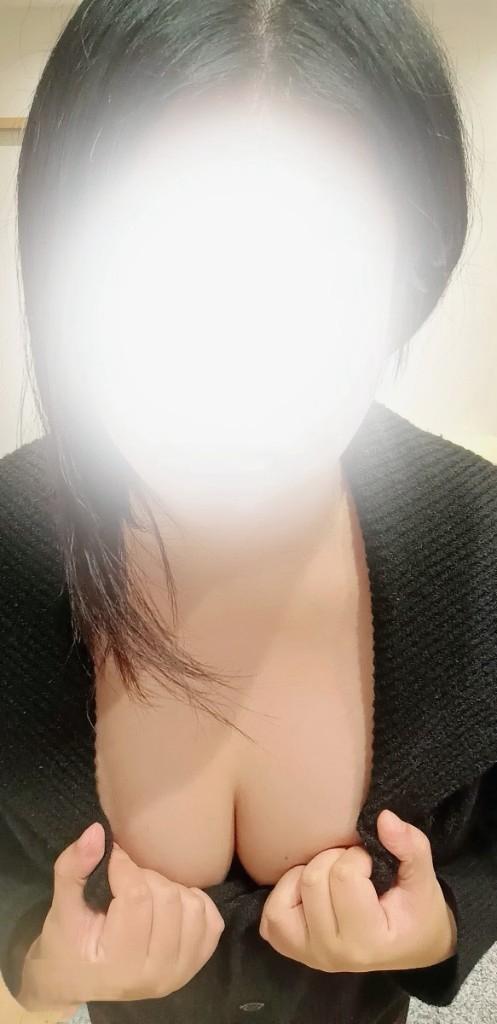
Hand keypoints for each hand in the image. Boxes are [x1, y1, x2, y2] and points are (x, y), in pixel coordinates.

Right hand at [17, 823, 224, 1012]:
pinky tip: (170, 906)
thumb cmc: (68, 941)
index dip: (124, 866)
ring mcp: (180, 973)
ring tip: (146, 894)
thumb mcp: (62, 906)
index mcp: (117, 964)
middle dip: (145, 877)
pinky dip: (194, 904)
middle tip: (126, 881)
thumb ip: (74, 867)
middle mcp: (154, 975)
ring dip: (170, 889)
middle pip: (168, 899)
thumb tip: (97, 831)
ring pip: (193, 907)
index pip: (136, 897)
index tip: (113, 859)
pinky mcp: (196, 966)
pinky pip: (212, 922)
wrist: (79, 979)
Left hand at [259, 810, 457, 972]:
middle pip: (312, 881)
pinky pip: (271, 917)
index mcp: (368, 940)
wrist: (413, 946)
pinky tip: (308, 892)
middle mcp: (334, 953)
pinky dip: (285, 895)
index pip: (344, 876)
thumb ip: (410, 846)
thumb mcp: (423, 879)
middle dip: (334, 860)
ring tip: (331, 877)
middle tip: (355, 868)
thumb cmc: (417, 912)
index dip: (359, 856)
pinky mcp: (294, 950)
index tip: (373, 865)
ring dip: (307, 875)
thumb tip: (383, 817)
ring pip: (286, 895)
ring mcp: (310, 955)